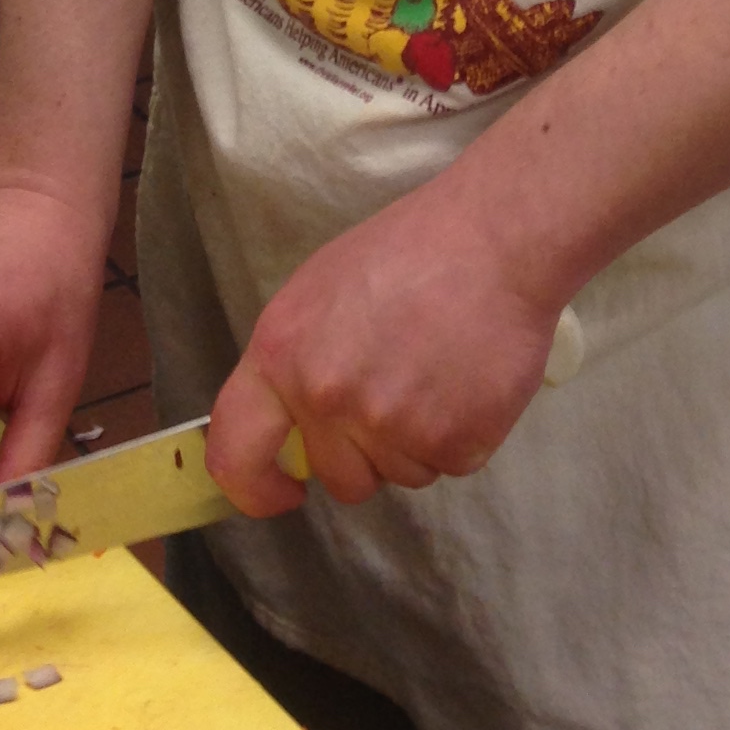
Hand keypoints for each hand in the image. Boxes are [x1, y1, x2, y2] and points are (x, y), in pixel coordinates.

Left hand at [206, 175, 564, 515]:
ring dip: (415, 441)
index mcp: (281, 354)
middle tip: (397, 391)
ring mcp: (390, 426)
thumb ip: (296, 361)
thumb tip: (291, 422)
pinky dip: (459, 435)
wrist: (493, 239)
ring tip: (437, 371)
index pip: (235, 451)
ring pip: (396, 474)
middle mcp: (326, 398)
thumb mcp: (320, 290)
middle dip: (363, 452)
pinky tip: (466, 381)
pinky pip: (446, 466)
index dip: (255, 487)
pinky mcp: (452, 444)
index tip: (284, 490)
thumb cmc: (408, 250)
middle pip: (336, 476)